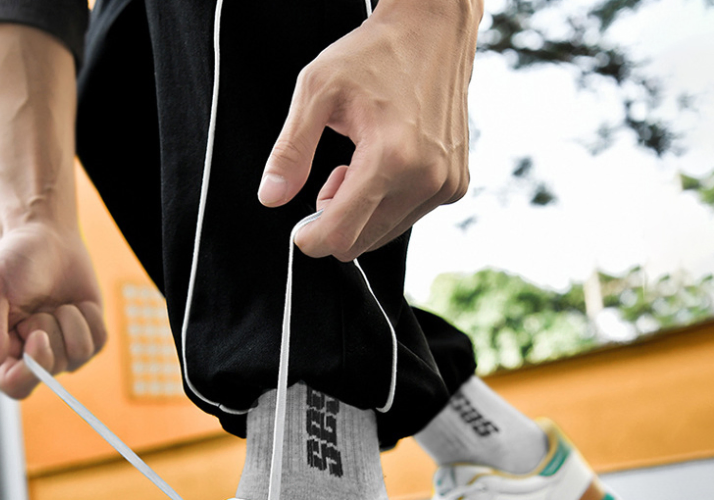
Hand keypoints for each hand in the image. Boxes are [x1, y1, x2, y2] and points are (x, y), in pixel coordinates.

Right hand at [0, 221, 106, 398]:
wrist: (47, 237)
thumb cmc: (13, 261)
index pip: (14, 386)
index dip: (31, 371)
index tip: (39, 336)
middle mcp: (30, 357)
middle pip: (51, 371)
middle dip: (51, 333)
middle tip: (39, 309)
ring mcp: (62, 350)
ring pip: (79, 355)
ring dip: (71, 321)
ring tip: (56, 303)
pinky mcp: (87, 339)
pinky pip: (99, 341)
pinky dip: (89, 317)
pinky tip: (75, 303)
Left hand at [258, 0, 481, 261]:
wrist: (433, 30)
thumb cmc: (373, 55)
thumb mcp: (316, 91)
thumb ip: (290, 150)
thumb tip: (270, 199)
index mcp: (391, 158)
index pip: (342, 235)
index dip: (312, 240)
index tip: (299, 231)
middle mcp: (425, 179)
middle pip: (361, 243)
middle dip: (335, 221)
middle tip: (330, 179)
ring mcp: (445, 185)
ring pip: (383, 235)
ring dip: (361, 213)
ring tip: (357, 165)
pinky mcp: (455, 186)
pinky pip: (406, 219)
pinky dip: (386, 204)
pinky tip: (384, 165)